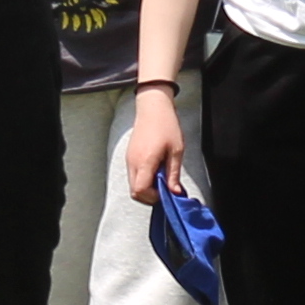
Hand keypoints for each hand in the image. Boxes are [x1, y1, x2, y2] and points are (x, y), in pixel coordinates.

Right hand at [122, 85, 186, 203]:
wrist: (153, 107)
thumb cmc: (166, 125)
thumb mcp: (176, 150)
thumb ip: (173, 174)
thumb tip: (175, 192)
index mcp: (144, 161)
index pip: (140, 191)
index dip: (153, 197)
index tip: (166, 192)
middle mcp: (133, 163)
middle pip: (134, 192)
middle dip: (150, 196)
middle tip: (165, 188)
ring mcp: (129, 159)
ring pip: (133, 185)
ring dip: (147, 187)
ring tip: (162, 176)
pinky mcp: (129, 156)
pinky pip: (133, 175)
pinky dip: (143, 179)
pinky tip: (155, 170)